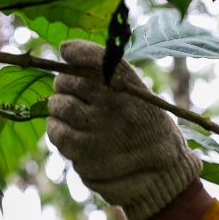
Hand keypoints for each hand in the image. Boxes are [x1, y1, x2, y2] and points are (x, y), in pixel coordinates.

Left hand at [46, 40, 201, 219]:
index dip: (76, 52)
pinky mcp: (83, 155)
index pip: (91, 58)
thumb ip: (106, 68)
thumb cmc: (146, 124)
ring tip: (76, 113)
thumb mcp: (138, 91)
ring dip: (60, 107)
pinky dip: (58, 129)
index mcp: (128, 87)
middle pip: (65, 82)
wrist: (162, 170)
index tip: (68, 52)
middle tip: (74, 91)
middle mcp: (111, 106)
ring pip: (57, 106)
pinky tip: (72, 131)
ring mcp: (96, 132)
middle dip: (65, 84)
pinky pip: (56, 132)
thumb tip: (65, 49)